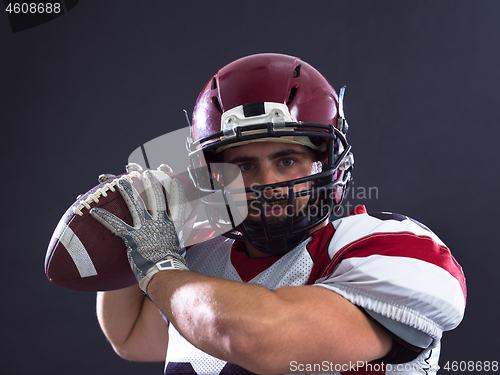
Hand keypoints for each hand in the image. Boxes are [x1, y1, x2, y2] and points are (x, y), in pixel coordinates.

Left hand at [90, 170, 188, 293]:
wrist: (165, 272)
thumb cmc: (173, 263)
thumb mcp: (182, 246)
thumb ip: (183, 237)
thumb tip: (191, 238)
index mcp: (172, 224)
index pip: (176, 202)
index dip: (175, 190)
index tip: (173, 179)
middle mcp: (159, 222)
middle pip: (155, 197)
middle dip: (150, 183)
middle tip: (145, 172)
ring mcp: (146, 228)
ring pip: (136, 205)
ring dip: (128, 191)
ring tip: (120, 181)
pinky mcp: (132, 237)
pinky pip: (116, 225)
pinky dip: (104, 217)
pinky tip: (94, 211)